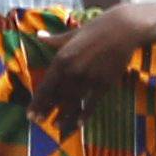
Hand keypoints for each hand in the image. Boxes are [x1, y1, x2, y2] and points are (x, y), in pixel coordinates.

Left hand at [30, 7, 145, 126]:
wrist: (125, 28)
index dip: (37, 102)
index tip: (30, 115)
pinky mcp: (105, 82)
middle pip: (57, 97)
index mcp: (61, 59)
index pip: (45, 86)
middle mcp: (72, 71)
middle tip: (39, 123)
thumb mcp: (71, 34)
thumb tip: (38, 35)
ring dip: (64, 116)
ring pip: (73, 102)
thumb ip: (54, 40)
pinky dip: (85, 114)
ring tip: (56, 127)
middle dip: (47, 111)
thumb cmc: (97, 29)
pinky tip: (79, 124)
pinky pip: (92, 102)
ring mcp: (89, 78)